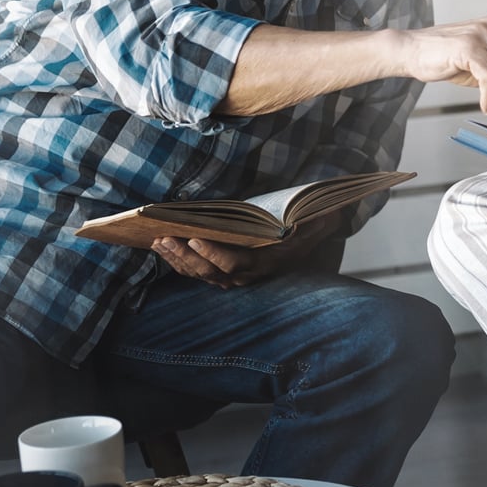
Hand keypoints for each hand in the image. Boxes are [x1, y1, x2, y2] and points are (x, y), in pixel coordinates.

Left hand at [151, 209, 343, 286]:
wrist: (306, 241)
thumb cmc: (306, 227)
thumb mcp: (315, 222)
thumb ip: (316, 219)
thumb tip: (328, 209)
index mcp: (266, 263)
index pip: (235, 264)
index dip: (214, 255)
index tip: (195, 238)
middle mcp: (247, 275)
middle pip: (209, 271)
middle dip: (184, 256)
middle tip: (164, 238)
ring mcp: (233, 277)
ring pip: (199, 273)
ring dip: (176, 259)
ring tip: (158, 241)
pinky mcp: (222, 273)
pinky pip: (197, 271)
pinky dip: (178, 261)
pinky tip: (163, 246)